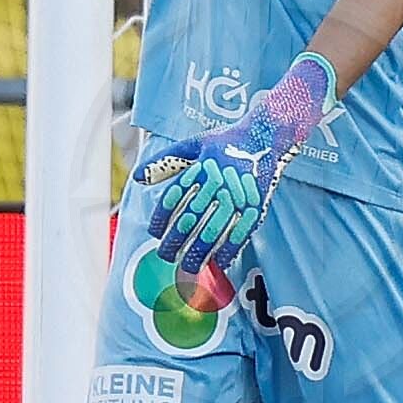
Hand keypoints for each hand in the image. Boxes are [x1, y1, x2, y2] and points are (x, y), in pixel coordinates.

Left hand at [132, 52, 334, 281]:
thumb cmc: (226, 142)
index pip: (173, 200)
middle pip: (190, 220)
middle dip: (175, 243)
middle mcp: (217, 184)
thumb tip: (137, 178)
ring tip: (188, 267)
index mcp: (199, 170)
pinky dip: (229, 250)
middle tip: (166, 256)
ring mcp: (238, 196)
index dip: (161, 220)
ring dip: (199, 253)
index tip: (155, 234)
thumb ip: (164, 162)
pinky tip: (219, 262)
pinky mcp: (257, 205)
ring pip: (213, 231)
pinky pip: (241, 232)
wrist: (266, 136)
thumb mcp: (192, 145)